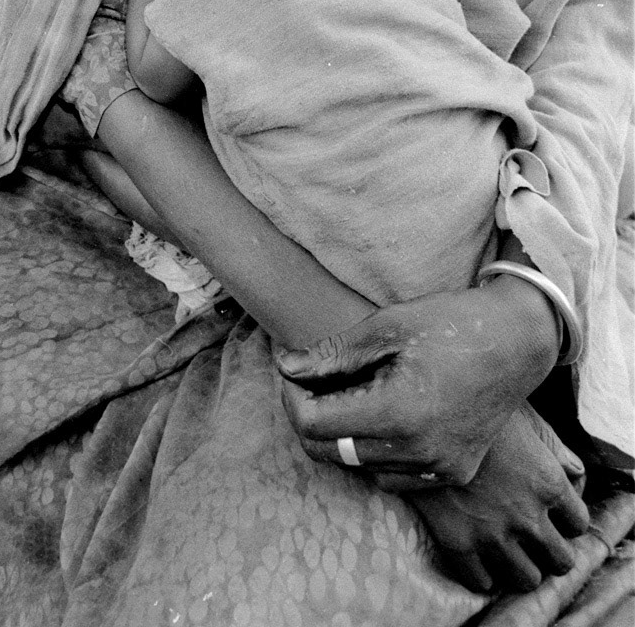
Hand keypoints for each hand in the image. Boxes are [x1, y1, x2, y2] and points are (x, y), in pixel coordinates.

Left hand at [277, 280, 559, 488]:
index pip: (314, 425)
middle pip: (331, 452)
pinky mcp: (454, 472)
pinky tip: (382, 416)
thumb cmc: (449, 324)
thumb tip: (285, 367)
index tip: (294, 371)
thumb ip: (332, 354)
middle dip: (310, 417)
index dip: (292, 397)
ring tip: (351, 392)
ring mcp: (439, 468)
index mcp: (397, 412)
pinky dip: (377, 453)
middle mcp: (418, 451)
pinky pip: (394, 477)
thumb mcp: (385, 327)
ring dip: (343, 436)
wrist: (516, 342)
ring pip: (361, 467)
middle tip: (312, 381)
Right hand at [407, 405, 588, 593]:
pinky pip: (481, 582)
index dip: (567, 522)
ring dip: (521, 568)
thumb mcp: (525, 421)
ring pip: (526, 579)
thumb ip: (555, 451)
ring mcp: (492, 534)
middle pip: (560, 561)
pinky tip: (478, 559)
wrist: (421, 415)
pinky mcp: (458, 543)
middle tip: (535, 541)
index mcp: (548, 483)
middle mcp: (527, 516)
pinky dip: (483, 576)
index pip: (579, 524)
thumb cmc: (476, 409)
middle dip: (550, 553)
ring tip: (509, 553)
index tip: (554, 517)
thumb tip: (574, 473)